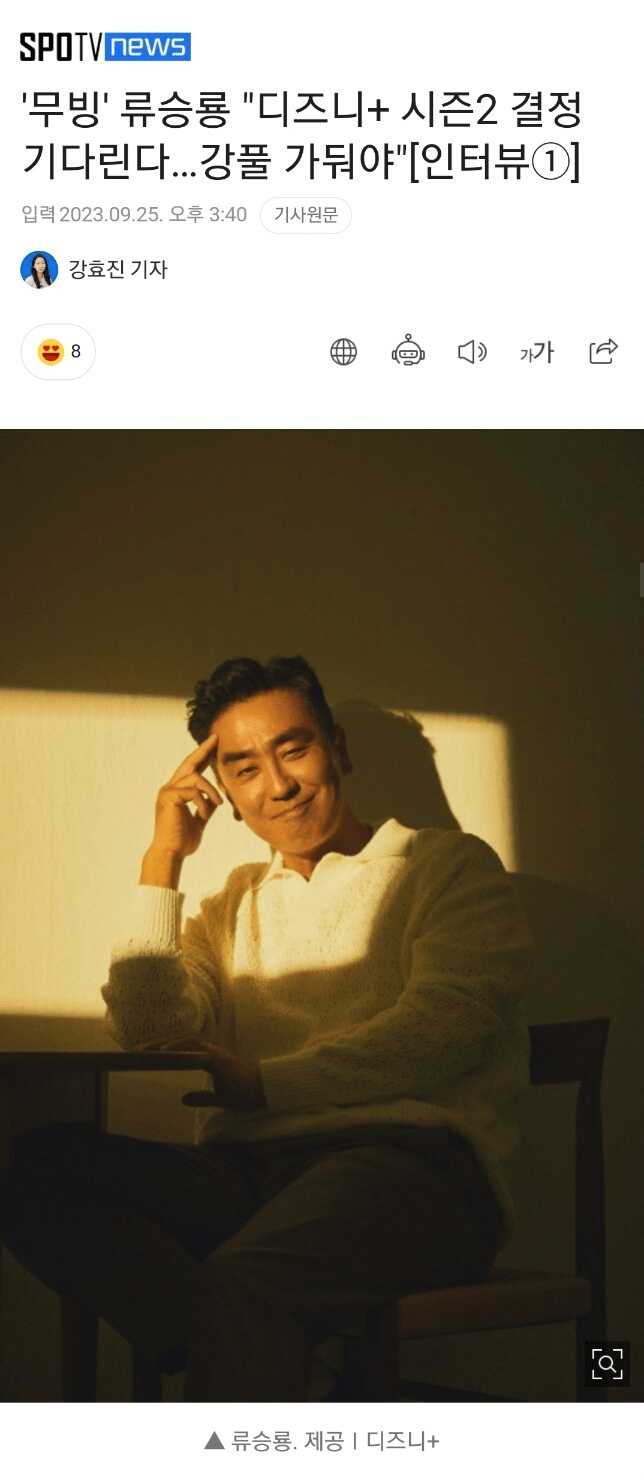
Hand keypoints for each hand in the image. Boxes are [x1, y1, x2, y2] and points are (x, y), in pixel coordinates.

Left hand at [135, 1036, 265, 1112]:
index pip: (184, 1049)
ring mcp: (214, 1053)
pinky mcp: (217, 1058)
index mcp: (210, 1059)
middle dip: (158, 1044)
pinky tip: (164, 1052)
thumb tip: (183, 1098)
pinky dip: (178, 1047)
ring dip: (163, 1044)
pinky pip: (195, 1048)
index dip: (166, 1049)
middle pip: (180, 1042)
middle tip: (137, 1050)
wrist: (264, 1093)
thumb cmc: (244, 1094)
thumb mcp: (219, 1099)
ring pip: (185, 1041)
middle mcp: (211, 1052)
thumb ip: (202, 1098)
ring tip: (144, 1050)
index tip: (147, 1054)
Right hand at [141, 734, 222, 884]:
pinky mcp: (169, 797)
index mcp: (176, 792)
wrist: (171, 853)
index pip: (191, 769)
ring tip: (218, 804)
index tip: (213, 745)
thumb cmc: (182, 840)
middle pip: (189, 763)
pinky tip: (204, 814)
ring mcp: (167, 791)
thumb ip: (206, 807)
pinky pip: (193, 791)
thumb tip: (216, 799)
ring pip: (196, 778)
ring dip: (211, 791)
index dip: (202, 756)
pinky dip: (203, 802)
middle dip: (203, 750)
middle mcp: (170, 788)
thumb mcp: (199, 820)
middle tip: (216, 739)